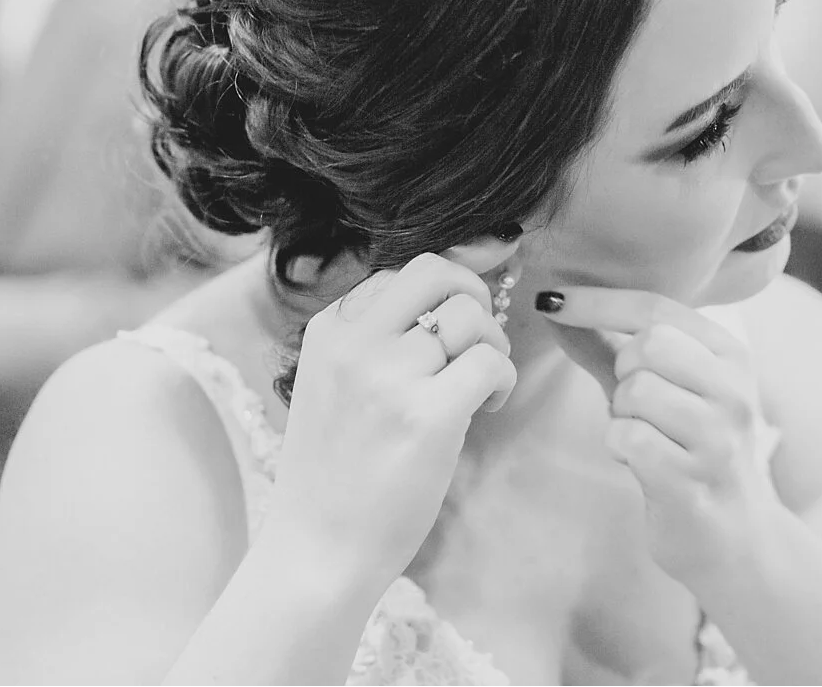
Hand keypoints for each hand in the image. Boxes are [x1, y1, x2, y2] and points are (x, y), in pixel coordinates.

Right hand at [267, 239, 519, 587]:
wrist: (318, 551)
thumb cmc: (335, 475)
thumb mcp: (332, 385)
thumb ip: (375, 339)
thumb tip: (449, 294)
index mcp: (328, 331)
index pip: (400, 272)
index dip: (443, 289)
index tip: (456, 321)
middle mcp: (354, 344)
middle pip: (437, 270)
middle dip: (473, 293)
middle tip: (477, 340)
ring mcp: (390, 378)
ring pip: (471, 318)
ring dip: (493, 346)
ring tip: (480, 386)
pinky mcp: (428, 417)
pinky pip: (491, 363)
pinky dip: (503, 380)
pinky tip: (488, 408)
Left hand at [538, 288, 781, 588]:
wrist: (735, 535)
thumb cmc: (688, 449)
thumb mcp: (659, 387)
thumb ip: (609, 345)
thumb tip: (553, 303)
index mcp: (730, 355)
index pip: (657, 308)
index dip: (598, 300)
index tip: (551, 298)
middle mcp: (733, 391)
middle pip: (648, 345)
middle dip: (623, 371)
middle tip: (634, 402)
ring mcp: (719, 439)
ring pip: (637, 391)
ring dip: (622, 414)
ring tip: (644, 434)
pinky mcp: (694, 482)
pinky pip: (629, 439)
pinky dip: (620, 447)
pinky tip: (641, 462)